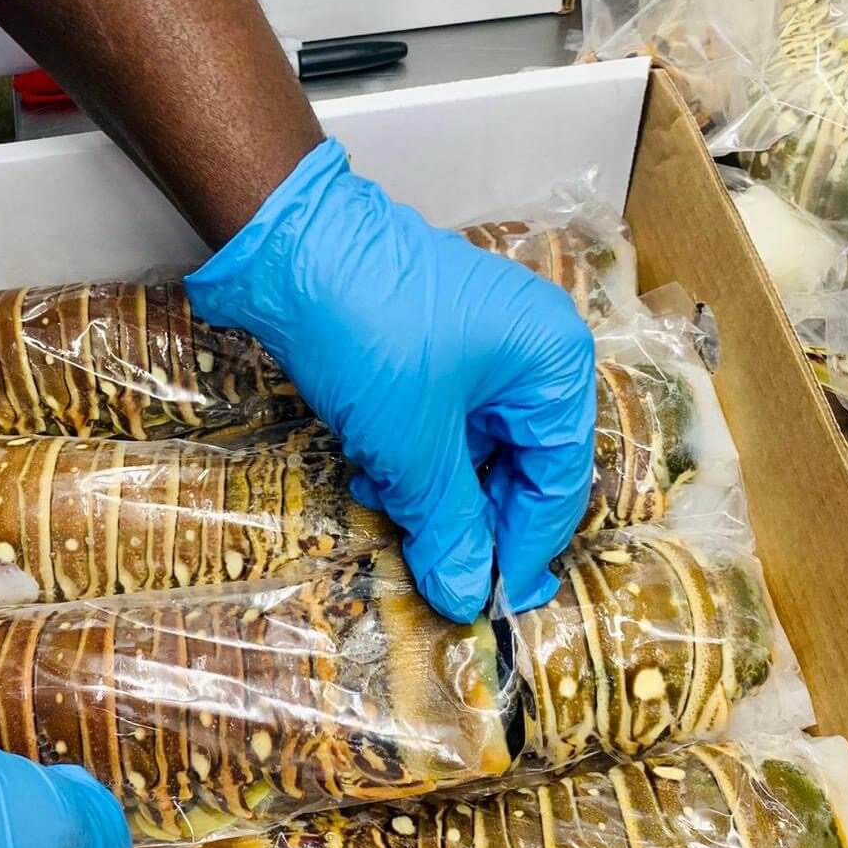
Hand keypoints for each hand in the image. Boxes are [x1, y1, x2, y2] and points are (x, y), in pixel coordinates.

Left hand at [186, 139, 596, 618]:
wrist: (288, 246)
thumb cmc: (369, 335)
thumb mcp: (411, 445)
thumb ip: (448, 524)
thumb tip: (467, 594)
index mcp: (554, 364)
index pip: (560, 478)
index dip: (527, 546)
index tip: (498, 601)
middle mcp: (531, 350)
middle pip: (520, 463)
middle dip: (474, 518)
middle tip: (445, 573)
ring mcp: (482, 343)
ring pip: (474, 446)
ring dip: (434, 490)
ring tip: (391, 513)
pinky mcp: (434, 343)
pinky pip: (441, 419)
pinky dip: (412, 455)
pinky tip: (372, 477)